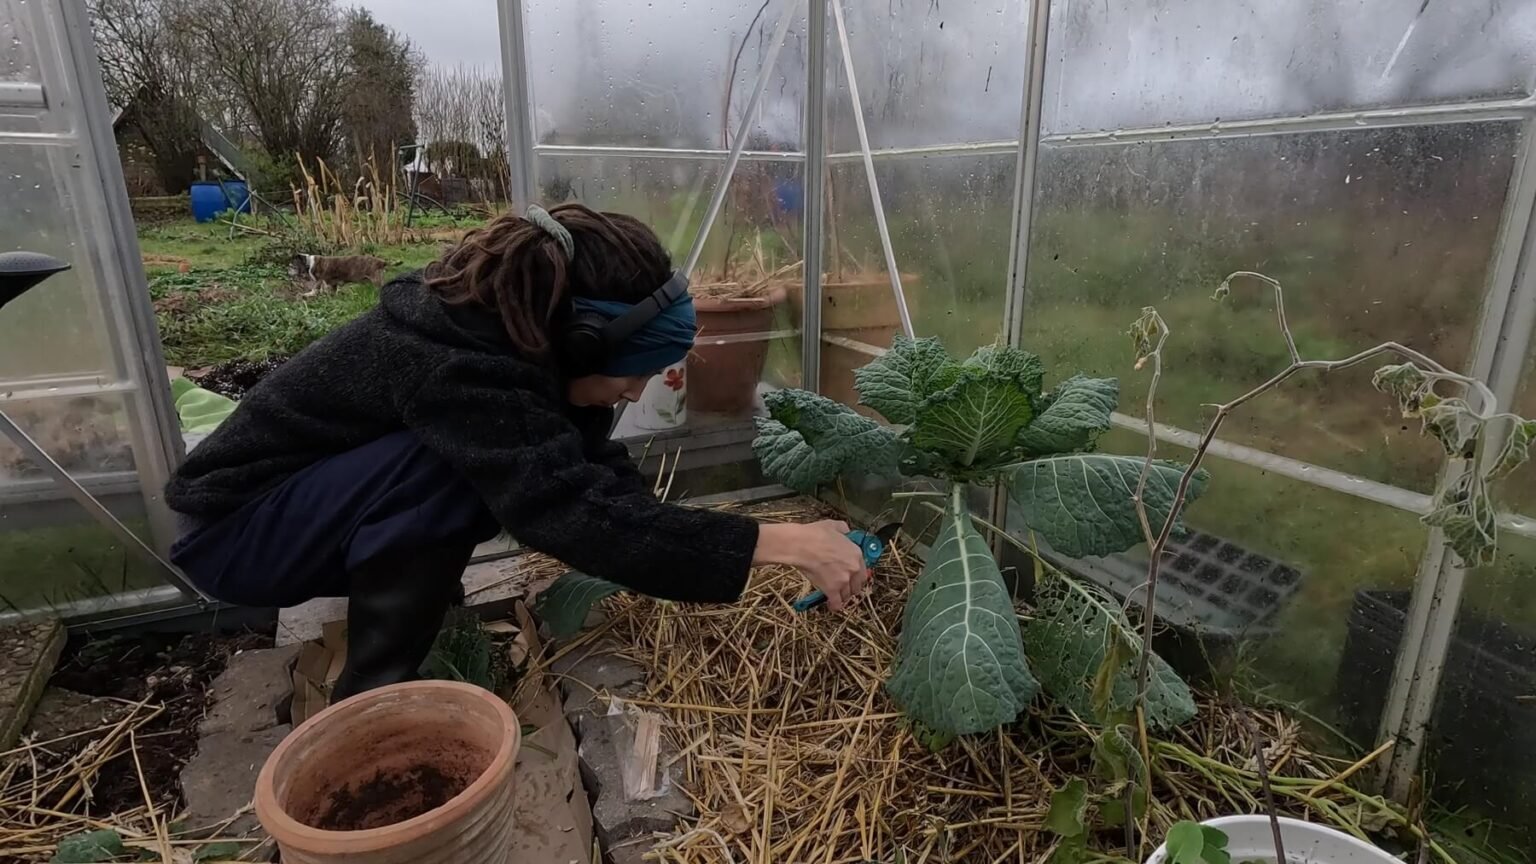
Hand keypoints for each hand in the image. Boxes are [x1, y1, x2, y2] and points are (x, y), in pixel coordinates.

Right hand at [754, 520, 868, 610]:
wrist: (801, 545)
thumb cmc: (814, 535)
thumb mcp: (834, 526)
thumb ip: (844, 530)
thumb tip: (845, 532)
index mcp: (856, 553)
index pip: (863, 570)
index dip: (857, 576)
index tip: (853, 579)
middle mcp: (853, 568)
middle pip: (857, 585)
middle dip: (851, 588)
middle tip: (844, 588)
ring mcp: (843, 580)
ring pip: (847, 595)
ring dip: (842, 596)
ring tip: (836, 596)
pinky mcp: (832, 589)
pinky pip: (837, 603)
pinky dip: (834, 606)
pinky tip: (832, 606)